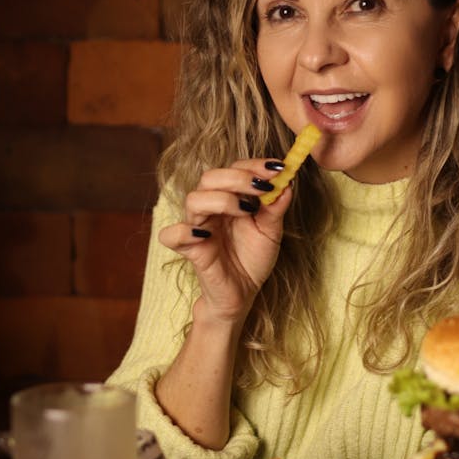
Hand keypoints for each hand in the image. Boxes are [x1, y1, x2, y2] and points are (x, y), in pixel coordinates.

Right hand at [158, 158, 291, 324]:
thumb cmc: (253, 258)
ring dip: (221, 199)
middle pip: (210, 177)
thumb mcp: (271, 232)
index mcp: (229, 198)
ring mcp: (197, 227)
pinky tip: (206, 235)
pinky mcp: (189, 250)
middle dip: (238, 177)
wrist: (243, 293)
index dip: (254, 165)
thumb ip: (276, 208)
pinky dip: (183, 231)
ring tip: (246, 210)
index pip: (234, 169)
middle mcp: (211, 208)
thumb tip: (288, 184)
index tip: (278, 168)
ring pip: (194, 199)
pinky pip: (170, 235)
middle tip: (263, 187)